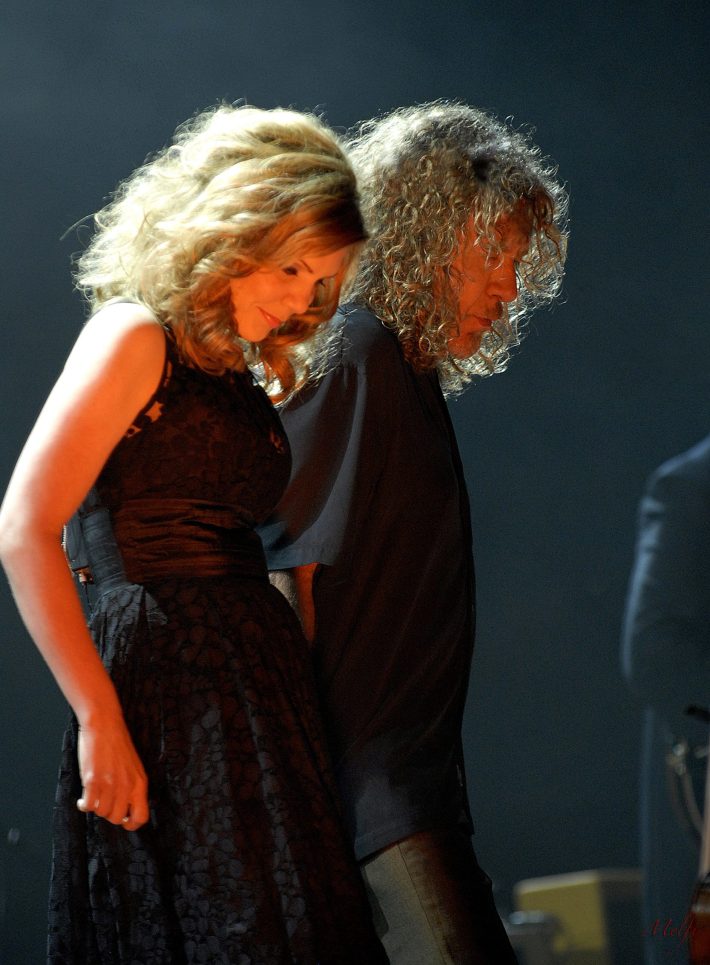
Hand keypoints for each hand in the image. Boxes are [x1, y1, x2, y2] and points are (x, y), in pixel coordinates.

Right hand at [76, 716, 148, 830]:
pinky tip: (82, 799)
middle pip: (117, 818)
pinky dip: (83, 805)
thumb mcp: (133, 767)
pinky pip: (88, 806)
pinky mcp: (92, 780)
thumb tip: (126, 810)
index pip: (141, 817)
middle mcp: (126, 786)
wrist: (104, 725)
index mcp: (139, 783)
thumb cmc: (118, 744)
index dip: (131, 824)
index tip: (123, 821)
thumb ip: (132, 787)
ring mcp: (109, 784)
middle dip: (108, 814)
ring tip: (93, 796)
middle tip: (103, 803)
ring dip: (95, 807)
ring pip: (101, 813)